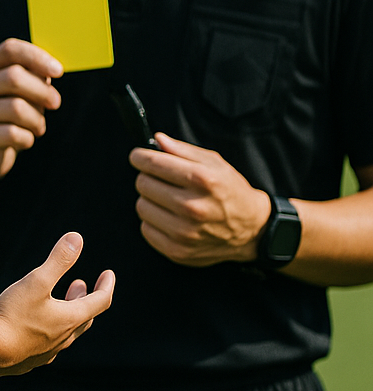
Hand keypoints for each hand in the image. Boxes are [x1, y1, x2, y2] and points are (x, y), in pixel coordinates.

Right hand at [0, 38, 62, 184]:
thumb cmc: (7, 118)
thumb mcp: (20, 93)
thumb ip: (33, 76)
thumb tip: (52, 69)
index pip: (9, 50)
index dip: (37, 57)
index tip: (59, 71)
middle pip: (14, 77)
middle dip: (43, 92)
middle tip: (55, 104)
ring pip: (16, 108)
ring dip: (37, 120)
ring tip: (38, 127)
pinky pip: (12, 134)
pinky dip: (27, 139)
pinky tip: (23, 140)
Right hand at [0, 232, 114, 373]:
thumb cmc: (14, 316)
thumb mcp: (36, 281)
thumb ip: (58, 260)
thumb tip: (77, 238)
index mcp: (70, 319)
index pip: (100, 302)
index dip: (106, 285)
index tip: (108, 274)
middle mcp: (64, 338)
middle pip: (84, 317)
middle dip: (85, 298)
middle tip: (80, 285)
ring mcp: (48, 352)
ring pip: (67, 332)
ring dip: (68, 313)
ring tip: (59, 302)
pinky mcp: (31, 359)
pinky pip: (49, 344)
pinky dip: (51, 329)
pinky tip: (39, 328)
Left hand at [130, 133, 271, 265]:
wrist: (252, 230)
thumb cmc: (230, 191)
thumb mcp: (214, 163)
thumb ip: (182, 149)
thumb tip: (157, 139)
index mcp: (202, 180)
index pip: (152, 163)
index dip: (140, 157)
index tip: (139, 157)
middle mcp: (192, 207)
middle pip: (143, 184)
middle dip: (149, 178)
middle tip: (162, 181)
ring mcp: (184, 233)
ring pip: (141, 206)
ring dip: (150, 200)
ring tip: (169, 200)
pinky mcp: (177, 251)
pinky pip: (145, 229)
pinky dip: (154, 222)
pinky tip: (171, 218)